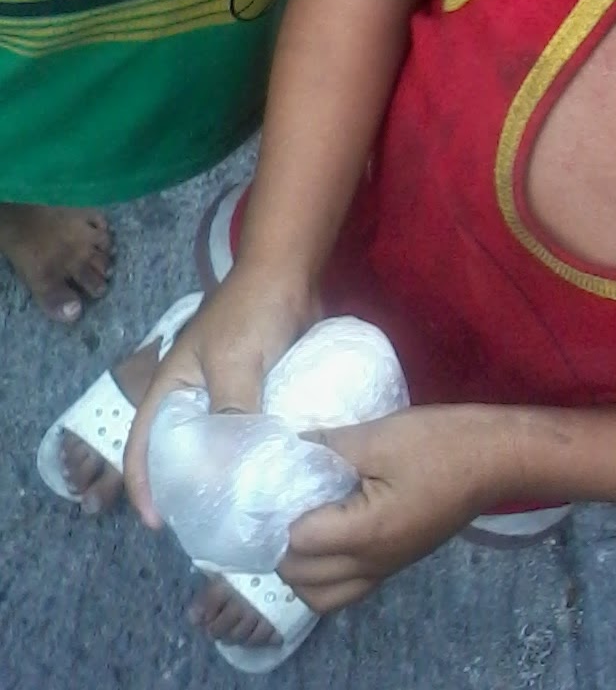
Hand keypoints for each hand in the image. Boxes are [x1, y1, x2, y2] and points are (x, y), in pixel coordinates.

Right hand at [124, 263, 319, 526]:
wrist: (290, 270)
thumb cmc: (253, 311)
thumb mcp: (236, 362)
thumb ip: (231, 411)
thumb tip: (232, 469)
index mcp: (172, 386)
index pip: (143, 444)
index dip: (143, 486)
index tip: (160, 524)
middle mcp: (192, 393)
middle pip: (177, 450)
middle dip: (183, 488)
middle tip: (203, 526)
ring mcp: (224, 390)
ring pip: (213, 443)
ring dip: (219, 473)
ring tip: (234, 512)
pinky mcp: (254, 389)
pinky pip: (245, 430)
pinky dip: (250, 453)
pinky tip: (266, 477)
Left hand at [278, 406, 515, 613]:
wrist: (497, 457)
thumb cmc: (441, 444)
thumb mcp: (380, 436)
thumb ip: (329, 445)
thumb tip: (290, 446)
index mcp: (365, 534)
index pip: (297, 544)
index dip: (278, 516)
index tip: (273, 486)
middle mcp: (373, 563)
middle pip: (304, 582)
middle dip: (282, 549)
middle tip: (280, 506)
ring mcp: (388, 567)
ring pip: (326, 596)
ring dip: (303, 571)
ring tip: (301, 526)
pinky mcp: (400, 560)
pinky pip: (349, 587)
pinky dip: (328, 574)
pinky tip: (330, 532)